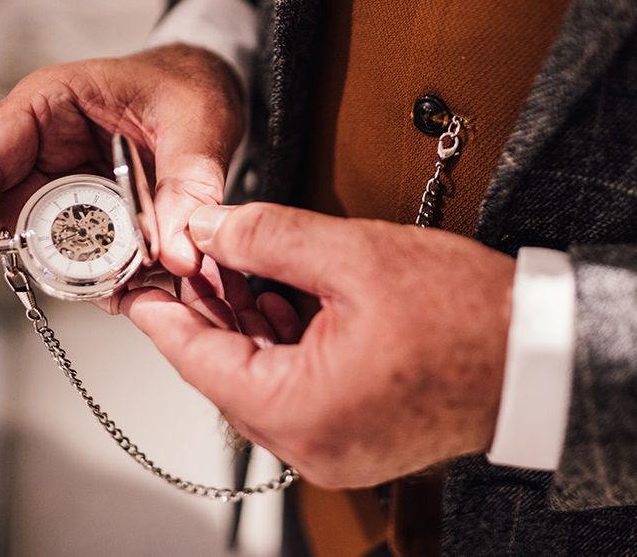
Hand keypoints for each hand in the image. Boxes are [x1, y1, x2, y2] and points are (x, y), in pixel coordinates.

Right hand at [0, 44, 242, 287]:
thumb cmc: (189, 88)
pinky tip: (137, 282)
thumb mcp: (197, 129)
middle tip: (76, 286)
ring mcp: (65, 181)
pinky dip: (107, 273)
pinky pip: (83, 251)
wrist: (209, 92)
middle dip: (34, 257)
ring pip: (47, 241)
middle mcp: (45, 146)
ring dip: (80, 271)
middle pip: (8, 212)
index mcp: (50, 103)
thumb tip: (178, 255)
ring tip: (125, 284)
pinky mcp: (90, 209)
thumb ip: (188, 188)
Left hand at [119, 202, 514, 488]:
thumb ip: (267, 235)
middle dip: (206, 310)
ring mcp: (331, 443)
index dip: (162, 318)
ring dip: (241, 323)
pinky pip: (291, 388)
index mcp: (300, 409)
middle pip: (225, 369)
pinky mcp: (351, 433)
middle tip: (190, 260)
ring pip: (257, 377)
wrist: (534, 353)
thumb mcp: (352, 255)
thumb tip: (211, 226)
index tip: (136, 291)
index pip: (200, 361)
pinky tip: (272, 300)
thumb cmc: (463, 315)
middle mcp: (309, 442)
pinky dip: (275, 343)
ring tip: (231, 269)